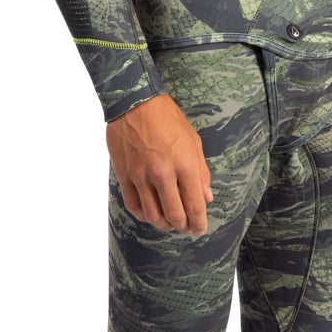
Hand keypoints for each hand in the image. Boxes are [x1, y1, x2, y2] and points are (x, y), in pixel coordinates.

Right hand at [105, 93, 214, 235]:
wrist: (134, 102)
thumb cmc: (167, 118)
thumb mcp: (193, 141)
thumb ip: (201, 172)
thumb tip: (207, 197)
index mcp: (184, 164)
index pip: (194, 205)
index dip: (199, 223)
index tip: (200, 229)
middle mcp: (163, 173)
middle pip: (174, 215)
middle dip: (183, 227)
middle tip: (186, 228)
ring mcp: (141, 176)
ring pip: (153, 215)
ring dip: (164, 225)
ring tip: (170, 223)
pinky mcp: (125, 175)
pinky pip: (134, 206)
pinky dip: (144, 216)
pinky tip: (151, 214)